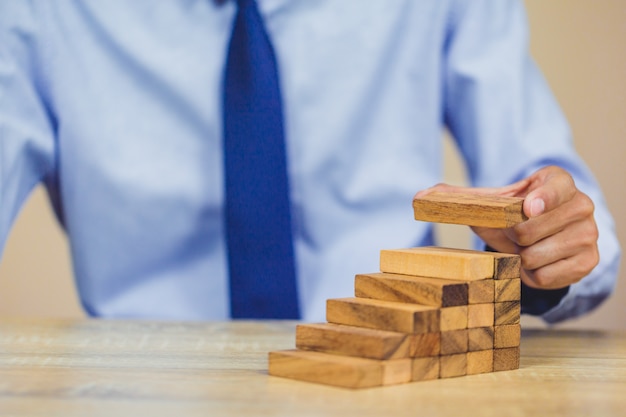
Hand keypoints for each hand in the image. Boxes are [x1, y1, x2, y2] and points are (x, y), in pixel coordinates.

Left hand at [416, 166, 598, 289]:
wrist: (539, 238)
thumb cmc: (512, 215)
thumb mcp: (489, 203)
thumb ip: (457, 197)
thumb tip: (419, 198)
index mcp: (559, 182)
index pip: (557, 186)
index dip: (541, 197)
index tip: (526, 207)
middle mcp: (581, 205)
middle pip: (534, 228)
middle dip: (513, 236)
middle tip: (514, 234)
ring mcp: (587, 235)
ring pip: (538, 255)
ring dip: (521, 257)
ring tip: (524, 248)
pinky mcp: (587, 262)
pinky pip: (547, 276)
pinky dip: (532, 274)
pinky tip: (534, 262)